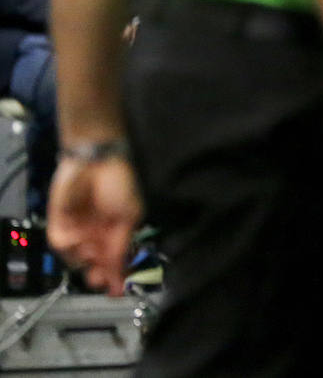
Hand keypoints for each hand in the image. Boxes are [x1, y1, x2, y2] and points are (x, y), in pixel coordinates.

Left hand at [47, 156, 142, 295]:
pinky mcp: (59, 224)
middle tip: (99, 279)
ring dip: (84, 257)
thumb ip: (122, 244)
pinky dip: (70, 245)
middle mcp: (96, 234)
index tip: (116, 292)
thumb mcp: (130, 216)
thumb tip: (118, 268)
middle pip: (94, 264)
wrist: (94, 162)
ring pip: (76, 257)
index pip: (115, 260)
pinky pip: (61, 244)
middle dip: (97, 274)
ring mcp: (78, 230)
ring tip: (92, 248)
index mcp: (116, 232)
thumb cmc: (119, 185)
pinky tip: (79, 239)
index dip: (116, 277)